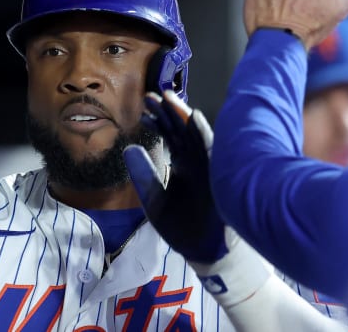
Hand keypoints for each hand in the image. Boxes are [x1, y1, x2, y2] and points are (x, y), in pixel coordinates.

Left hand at [124, 90, 226, 262]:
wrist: (204, 251)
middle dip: (167, 112)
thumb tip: (129, 147)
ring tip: (168, 98)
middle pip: (182, 131)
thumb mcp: (153, 198)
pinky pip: (212, 150)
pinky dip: (202, 133)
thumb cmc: (182, 226)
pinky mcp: (218, 174)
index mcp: (184, 166)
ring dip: (182, 116)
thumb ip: (142, 174)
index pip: (171, 138)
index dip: (159, 122)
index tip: (144, 110)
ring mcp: (209, 166)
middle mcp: (198, 162)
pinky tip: (191, 118)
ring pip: (196, 135)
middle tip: (150, 95)